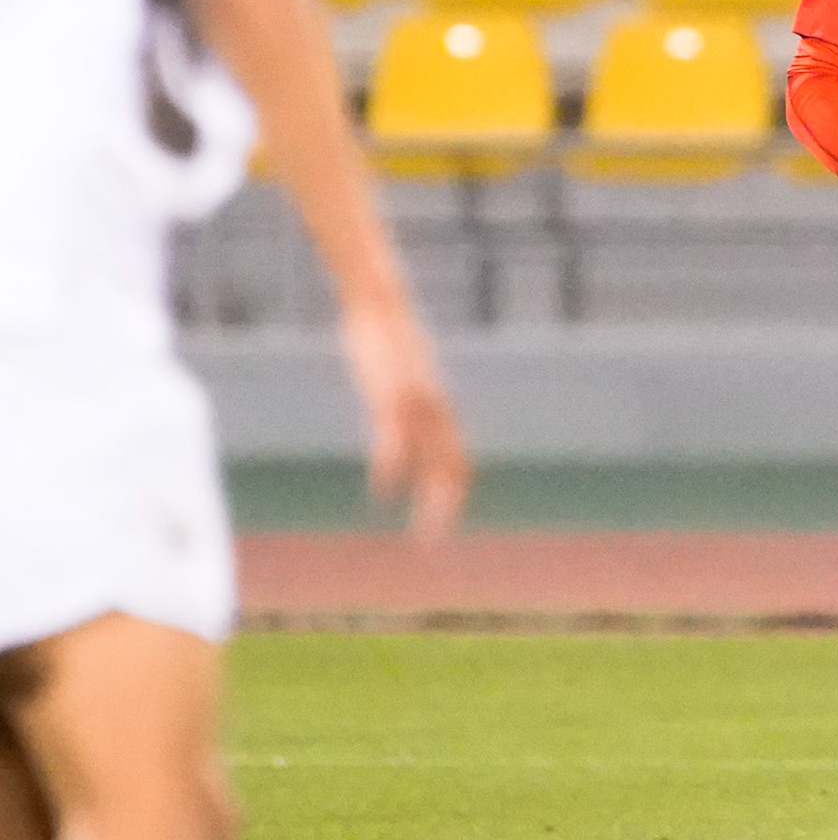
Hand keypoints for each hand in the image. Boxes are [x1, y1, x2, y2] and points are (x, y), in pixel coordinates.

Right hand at [340, 302, 470, 541]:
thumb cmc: (385, 334)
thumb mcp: (399, 370)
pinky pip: (394, 438)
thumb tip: (398, 402)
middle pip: (451, 462)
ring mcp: (415, 403)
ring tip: (427, 531)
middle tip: (432, 539)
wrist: (381, 301)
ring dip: (430, 497)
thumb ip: (402, 394)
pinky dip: (393, 466)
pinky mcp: (390, 395)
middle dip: (445, 503)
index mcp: (436, 404)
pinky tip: (384, 490)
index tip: (441, 514)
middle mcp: (434, 407)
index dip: (451, 485)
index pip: (455, 453)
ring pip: (432, 457)